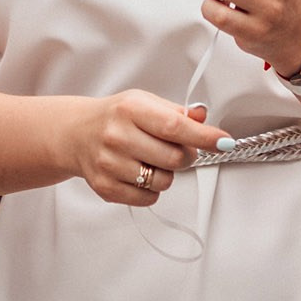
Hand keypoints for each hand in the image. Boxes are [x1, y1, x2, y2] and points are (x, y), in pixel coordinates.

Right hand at [66, 90, 223, 207]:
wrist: (77, 133)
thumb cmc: (116, 116)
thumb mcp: (145, 102)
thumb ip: (176, 113)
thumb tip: (202, 119)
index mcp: (131, 109)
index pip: (175, 126)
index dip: (204, 137)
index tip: (224, 142)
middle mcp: (117, 136)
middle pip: (174, 158)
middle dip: (186, 156)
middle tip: (177, 148)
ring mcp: (109, 164)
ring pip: (163, 181)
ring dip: (167, 173)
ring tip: (151, 159)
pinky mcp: (105, 188)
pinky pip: (148, 198)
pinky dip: (151, 189)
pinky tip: (138, 172)